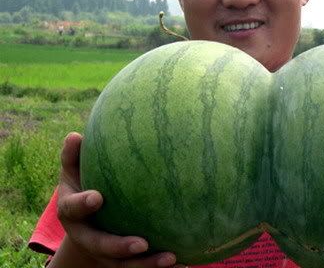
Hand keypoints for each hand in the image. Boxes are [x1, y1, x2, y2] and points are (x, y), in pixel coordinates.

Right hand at [49, 132, 185, 267]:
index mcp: (72, 213)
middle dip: (119, 247)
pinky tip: (184, 263)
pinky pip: (142, 267)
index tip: (98, 197)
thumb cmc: (85, 186)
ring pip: (125, 264)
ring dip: (147, 264)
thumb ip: (74, 156)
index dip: (83, 204)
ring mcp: (105, 253)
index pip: (73, 209)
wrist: (87, 224)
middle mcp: (87, 236)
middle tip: (141, 243)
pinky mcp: (123, 262)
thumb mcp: (74, 172)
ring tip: (171, 258)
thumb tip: (75, 135)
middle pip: (100, 246)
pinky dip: (159, 267)